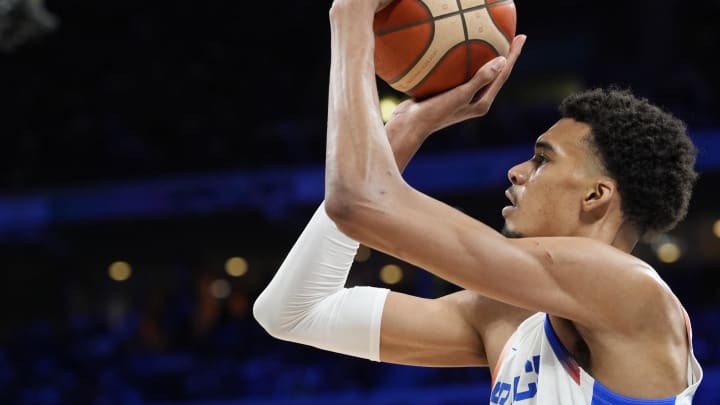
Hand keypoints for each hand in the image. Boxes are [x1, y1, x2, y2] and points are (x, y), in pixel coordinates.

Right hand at [386, 35, 526, 137]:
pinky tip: (457, 49)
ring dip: (485, 57)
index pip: (502, 75)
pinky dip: (463, 60)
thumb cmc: (436, 112)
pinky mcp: (447, 93)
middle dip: (505, 56)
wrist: (410, 124)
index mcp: (482, 103)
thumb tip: (502, 60)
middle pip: (494, 74)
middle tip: (512, 37)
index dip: (513, 55)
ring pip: (477, 73)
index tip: (521, 37)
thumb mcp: (460, 95)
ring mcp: (461, 97)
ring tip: (490, 40)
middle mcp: (474, 101)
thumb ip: (480, 79)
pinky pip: (460, 73)